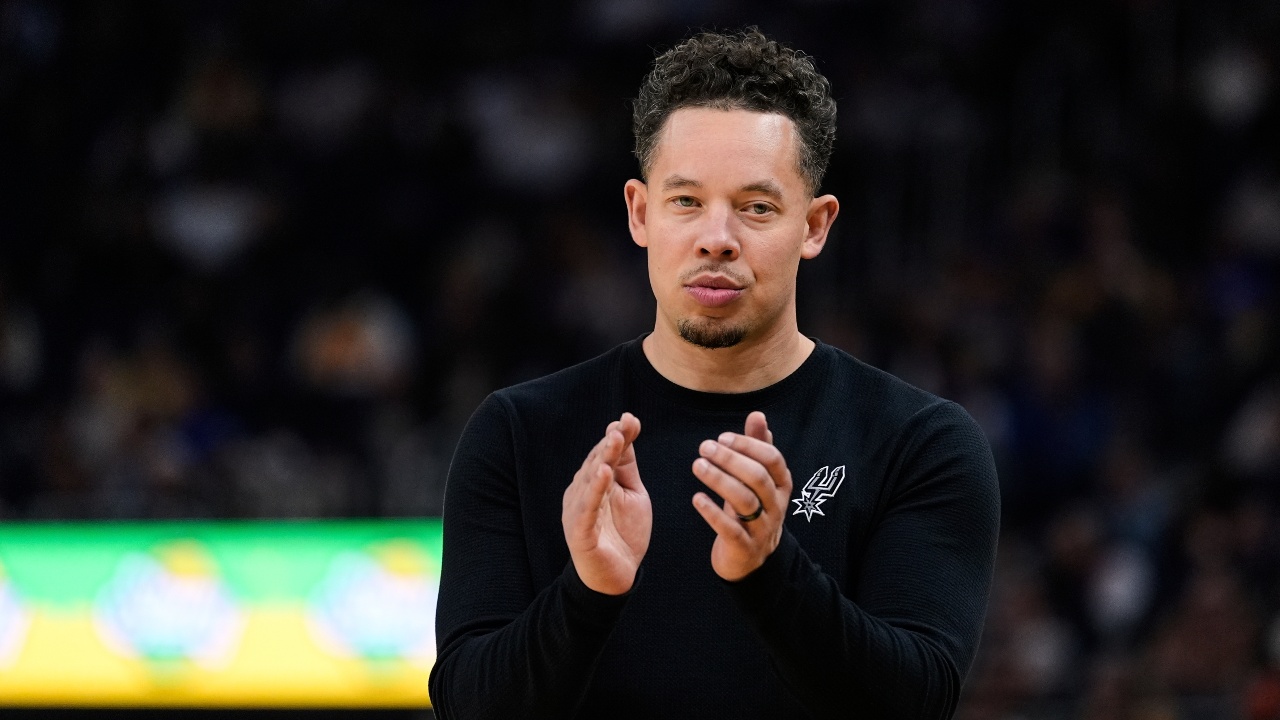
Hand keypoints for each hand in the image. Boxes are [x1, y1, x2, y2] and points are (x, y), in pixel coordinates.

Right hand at [562, 413, 649, 594]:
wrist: (617, 577)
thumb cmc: (623, 533)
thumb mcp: (632, 493)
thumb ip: (627, 465)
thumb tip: (627, 427)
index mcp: (594, 482)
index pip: (605, 455)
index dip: (617, 437)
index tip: (630, 420)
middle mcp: (582, 493)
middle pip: (596, 463)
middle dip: (610, 444)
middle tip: (623, 426)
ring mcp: (578, 511)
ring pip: (590, 481)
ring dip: (602, 459)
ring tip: (615, 441)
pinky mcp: (580, 532)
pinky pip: (587, 509)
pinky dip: (594, 491)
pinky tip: (603, 474)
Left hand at [691, 411, 792, 580]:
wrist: (752, 558)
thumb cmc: (753, 508)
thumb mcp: (758, 479)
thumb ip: (757, 447)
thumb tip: (758, 415)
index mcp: (782, 485)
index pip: (772, 459)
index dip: (748, 445)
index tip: (722, 437)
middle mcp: (776, 505)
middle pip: (757, 477)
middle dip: (730, 459)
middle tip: (704, 447)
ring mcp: (762, 528)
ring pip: (744, 501)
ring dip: (719, 480)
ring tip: (697, 465)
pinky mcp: (744, 547)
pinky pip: (730, 529)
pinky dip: (713, 513)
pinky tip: (697, 498)